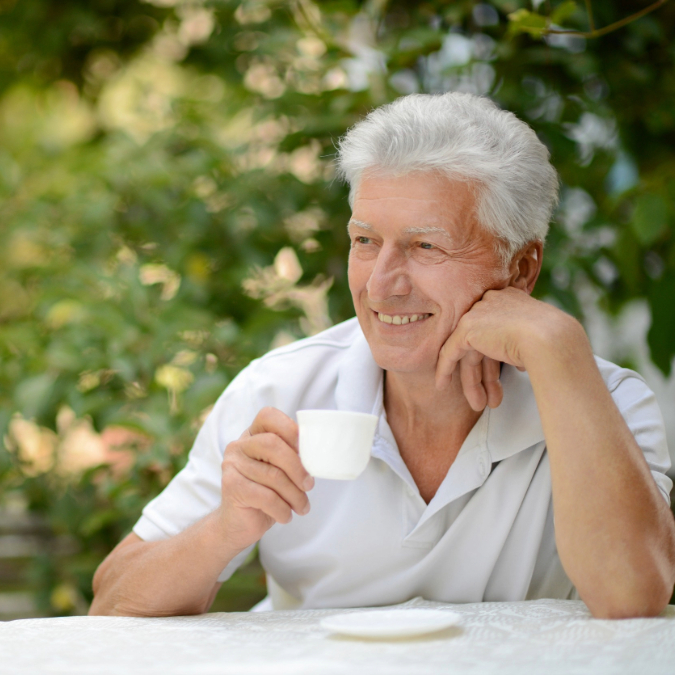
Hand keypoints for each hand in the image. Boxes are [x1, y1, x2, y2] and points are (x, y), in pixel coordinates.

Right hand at [217, 407, 313, 552]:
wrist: (238, 523)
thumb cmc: (265, 493)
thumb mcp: (280, 471)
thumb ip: (291, 457)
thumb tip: (317, 455)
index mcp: (252, 435)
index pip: (268, 416)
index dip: (289, 428)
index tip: (306, 448)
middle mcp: (239, 446)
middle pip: (272, 444)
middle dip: (297, 467)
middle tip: (309, 485)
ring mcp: (232, 465)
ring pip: (273, 475)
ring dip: (294, 495)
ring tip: (302, 507)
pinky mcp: (231, 487)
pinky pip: (266, 496)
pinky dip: (282, 509)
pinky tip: (286, 515)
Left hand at [435, 287, 565, 410]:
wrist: (552, 340)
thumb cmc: (554, 343)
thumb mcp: (536, 339)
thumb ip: (519, 343)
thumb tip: (518, 360)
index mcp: (510, 298)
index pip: (495, 330)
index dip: (495, 359)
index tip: (498, 378)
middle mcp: (491, 301)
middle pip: (481, 342)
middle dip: (486, 374)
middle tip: (491, 399)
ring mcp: (478, 312)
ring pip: (468, 350)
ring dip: (472, 380)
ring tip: (479, 404)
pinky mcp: (467, 327)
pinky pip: (450, 351)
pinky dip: (445, 369)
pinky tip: (442, 385)